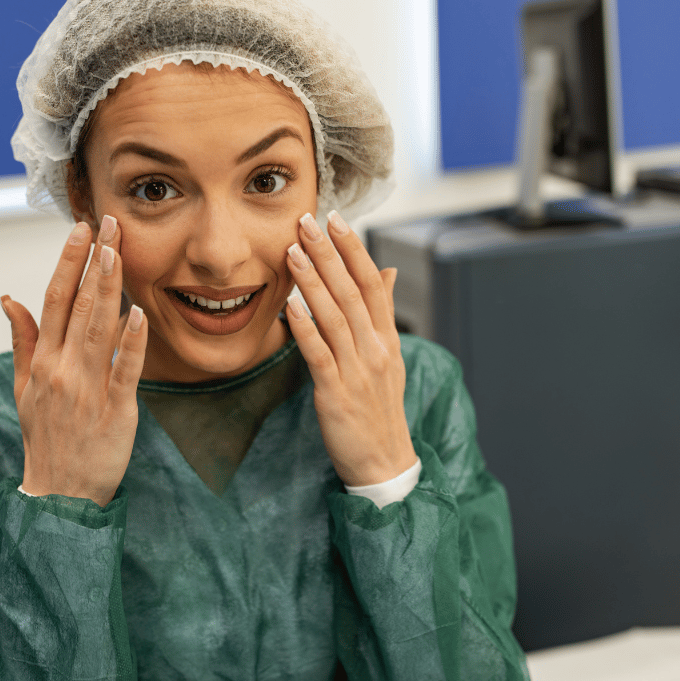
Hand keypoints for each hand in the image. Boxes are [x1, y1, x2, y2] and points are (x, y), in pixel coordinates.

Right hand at [1, 217, 146, 505]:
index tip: (81, 229)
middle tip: (109, 223)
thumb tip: (9, 298)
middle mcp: (62, 369)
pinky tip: (138, 313)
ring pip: (99, 329)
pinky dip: (131, 342)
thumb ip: (22, 341)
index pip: (54, 300)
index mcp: (42, 361)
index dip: (68, 262)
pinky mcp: (115, 410)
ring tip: (117, 252)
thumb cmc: (46, 435)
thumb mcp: (23, 387)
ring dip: (109, 289)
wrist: (59, 492)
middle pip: (79, 306)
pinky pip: (125, 371)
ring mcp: (88, 389)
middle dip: (94, 262)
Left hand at [285, 211, 417, 486]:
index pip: (373, 284)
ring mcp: (357, 371)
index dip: (354, 250)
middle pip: (352, 292)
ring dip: (312, 282)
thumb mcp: (390, 358)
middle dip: (329, 254)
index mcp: (387, 339)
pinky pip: (319, 354)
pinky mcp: (337, 393)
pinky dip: (305, 327)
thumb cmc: (380, 408)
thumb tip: (387, 272)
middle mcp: (375, 349)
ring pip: (334, 317)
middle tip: (307, 221)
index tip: (336, 220)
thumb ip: (383, 315)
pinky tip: (289, 304)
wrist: (383, 461)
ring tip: (293, 251)